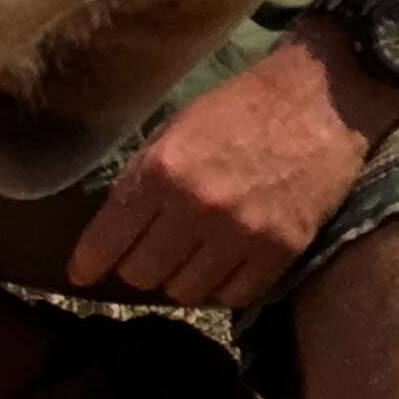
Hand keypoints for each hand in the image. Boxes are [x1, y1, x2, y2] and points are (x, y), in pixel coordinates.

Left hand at [66, 32, 388, 307]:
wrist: (316, 103)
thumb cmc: (236, 111)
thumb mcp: (171, 133)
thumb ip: (141, 181)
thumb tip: (112, 229)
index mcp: (160, 171)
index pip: (108, 238)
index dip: (89, 262)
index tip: (81, 273)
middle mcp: (197, 206)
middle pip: (142, 272)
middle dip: (136, 266)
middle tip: (147, 253)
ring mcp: (242, 232)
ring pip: (185, 291)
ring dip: (179, 278)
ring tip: (187, 257)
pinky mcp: (282, 250)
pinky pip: (234, 295)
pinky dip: (222, 286)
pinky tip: (222, 265)